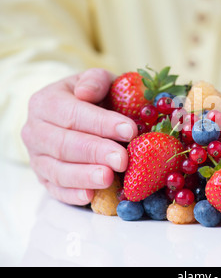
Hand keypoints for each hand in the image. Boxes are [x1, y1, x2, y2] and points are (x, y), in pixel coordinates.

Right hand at [21, 68, 136, 204]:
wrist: (79, 115)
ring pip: (57, 170)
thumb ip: (95, 81)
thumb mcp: (97, 81)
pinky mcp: (44, 178)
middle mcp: (35, 130)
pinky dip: (71, 194)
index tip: (129, 130)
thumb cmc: (94, 97)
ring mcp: (37, 157)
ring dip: (84, 176)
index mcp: (46, 102)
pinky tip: (89, 196)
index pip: (72, 114)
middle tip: (122, 159)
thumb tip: (85, 93)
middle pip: (64, 144)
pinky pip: (54, 189)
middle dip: (95, 152)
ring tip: (108, 178)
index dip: (101, 123)